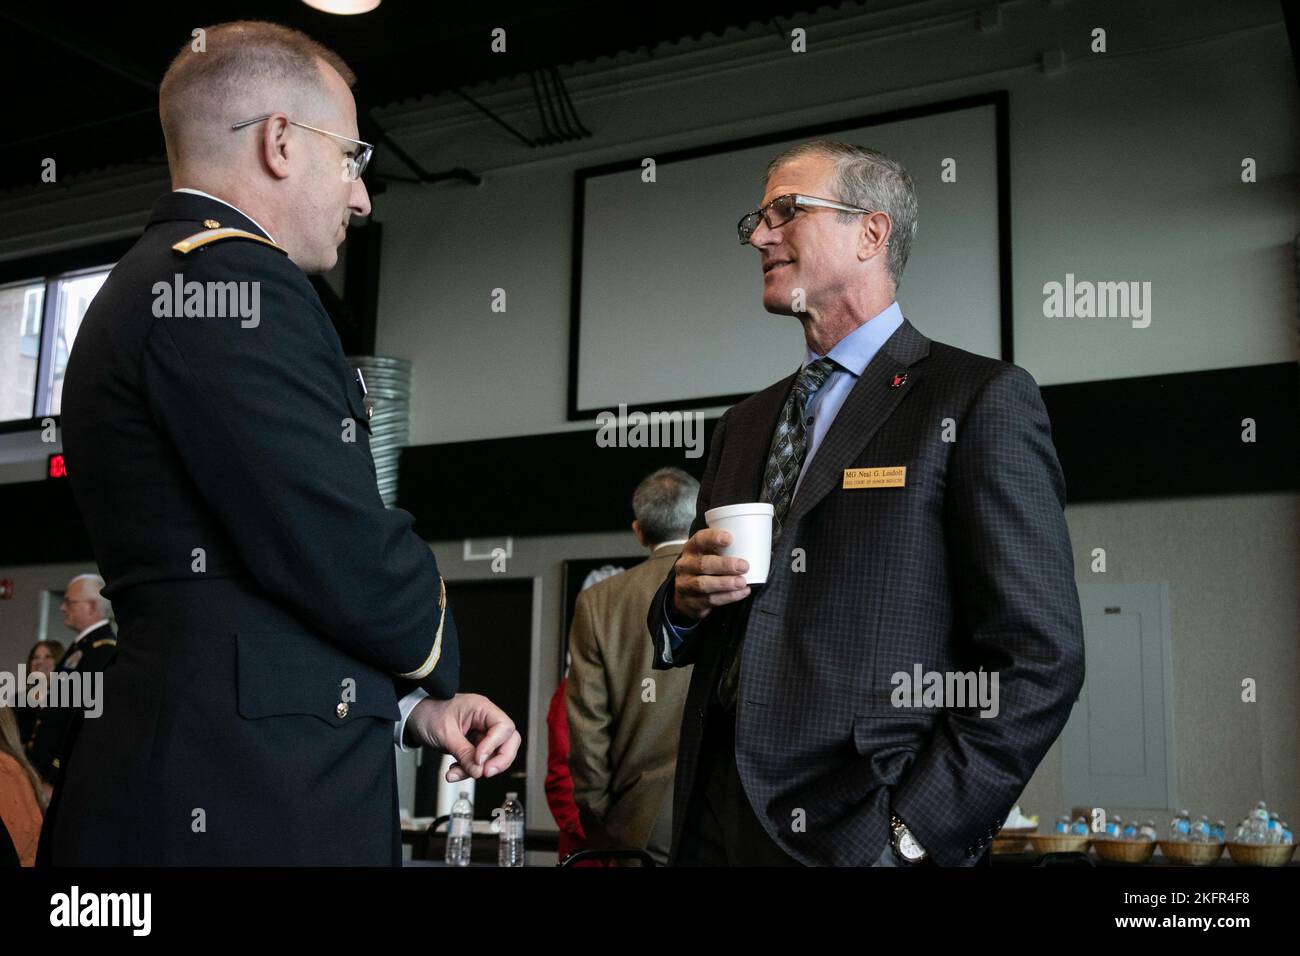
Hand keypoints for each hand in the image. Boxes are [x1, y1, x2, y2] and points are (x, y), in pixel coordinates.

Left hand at [406, 693, 520, 782]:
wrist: (414, 717)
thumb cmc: (429, 714)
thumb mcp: (445, 734)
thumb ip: (463, 753)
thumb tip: (479, 771)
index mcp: (482, 708)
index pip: (504, 727)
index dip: (495, 745)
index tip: (480, 759)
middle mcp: (485, 720)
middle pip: (508, 741)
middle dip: (499, 760)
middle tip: (486, 772)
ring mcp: (481, 733)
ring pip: (494, 755)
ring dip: (478, 769)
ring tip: (457, 773)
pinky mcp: (474, 745)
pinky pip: (479, 761)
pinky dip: (468, 769)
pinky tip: (454, 772)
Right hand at [671, 527, 751, 622]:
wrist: (686, 595)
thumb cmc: (705, 569)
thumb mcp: (709, 554)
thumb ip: (725, 549)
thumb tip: (754, 542)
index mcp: (691, 549)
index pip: (699, 540)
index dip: (713, 538)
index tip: (730, 539)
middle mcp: (685, 566)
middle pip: (703, 564)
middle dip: (725, 565)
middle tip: (743, 566)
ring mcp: (686, 585)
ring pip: (704, 584)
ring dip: (725, 583)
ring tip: (742, 582)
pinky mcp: (692, 602)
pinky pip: (710, 600)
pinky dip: (728, 596)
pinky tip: (741, 592)